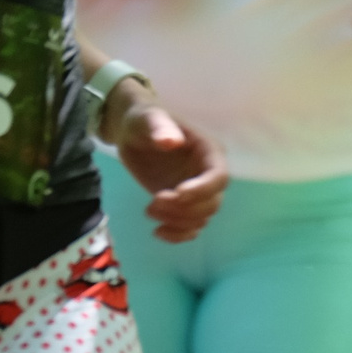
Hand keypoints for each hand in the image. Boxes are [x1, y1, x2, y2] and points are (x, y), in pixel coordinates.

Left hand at [110, 89, 227, 242]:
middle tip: (154, 202)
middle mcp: (207, 174)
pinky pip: (191, 227)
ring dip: (178, 222)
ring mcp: (196, 191)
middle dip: (184, 209)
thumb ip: (161, 127)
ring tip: (149, 210)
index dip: (203, 189)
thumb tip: (170, 141)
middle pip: (211, 203)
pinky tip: (158, 232)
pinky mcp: (183, 204)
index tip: (177, 194)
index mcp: (208, 151)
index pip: (219, 176)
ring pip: (201, 218)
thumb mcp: (149, 118)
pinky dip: (178, 235)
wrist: (132, 133)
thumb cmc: (144, 120)